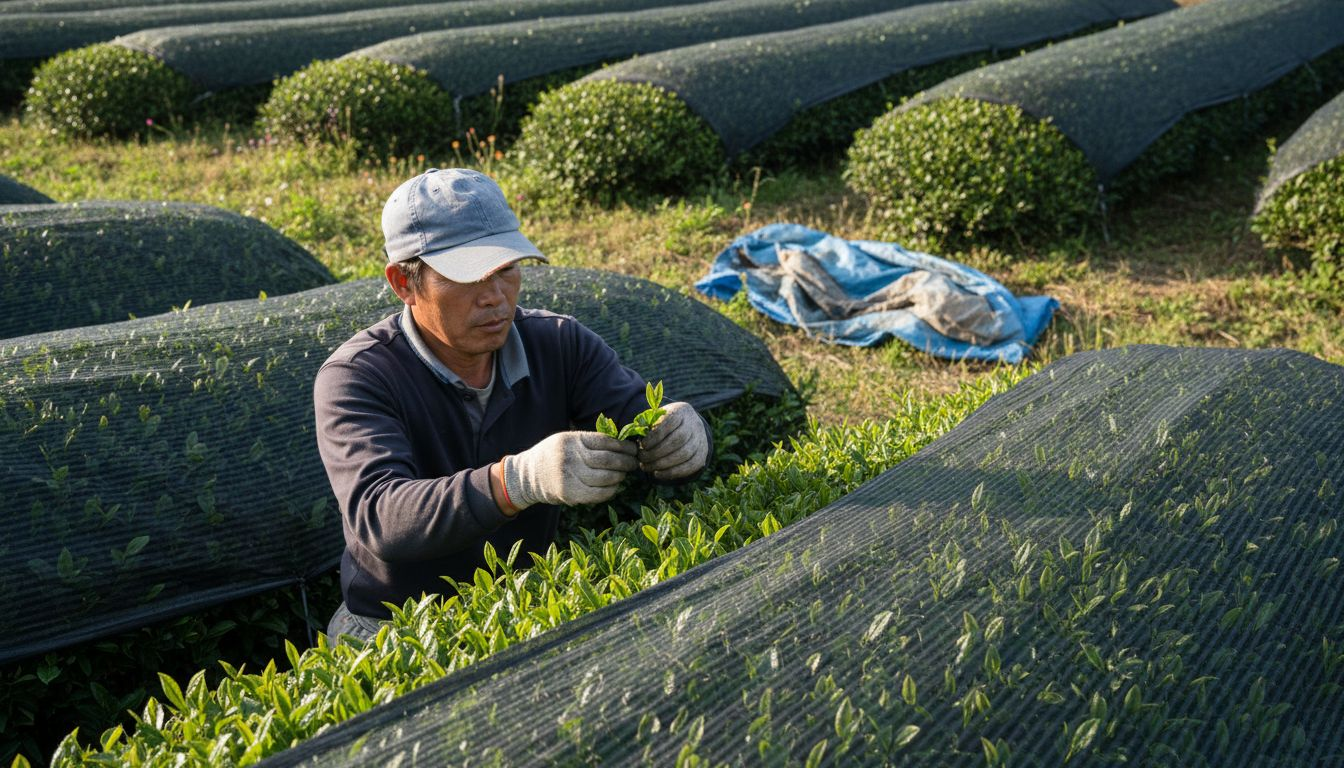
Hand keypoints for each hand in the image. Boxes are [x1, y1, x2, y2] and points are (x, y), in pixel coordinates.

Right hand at [503, 431, 637, 507]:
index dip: (623, 446)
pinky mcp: (569, 493)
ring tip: (624, 474)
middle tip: (634, 463)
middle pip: (608, 460)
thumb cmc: (552, 455)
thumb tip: (621, 446)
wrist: (527, 475)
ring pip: (605, 477)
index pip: (605, 441)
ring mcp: (569, 476)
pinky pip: (597, 493)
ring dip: (619, 476)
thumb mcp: (566, 440)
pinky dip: (610, 491)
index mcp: (572, 440)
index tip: (633, 449)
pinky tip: (614, 487)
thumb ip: (588, 442)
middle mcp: (571, 456)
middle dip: (626, 462)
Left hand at [638, 401, 709, 479]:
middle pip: (678, 440)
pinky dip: (672, 472)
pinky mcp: (702, 455)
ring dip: (663, 464)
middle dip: (657, 452)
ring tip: (647, 467)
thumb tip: (636, 435)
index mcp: (682, 411)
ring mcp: (701, 440)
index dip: (655, 436)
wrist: (687, 427)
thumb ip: (647, 425)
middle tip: (642, 459)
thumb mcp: (657, 418)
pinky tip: (657, 474)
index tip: (642, 444)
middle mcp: (694, 424)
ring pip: (684, 454)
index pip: (670, 422)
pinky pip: (690, 466)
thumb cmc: (664, 424)